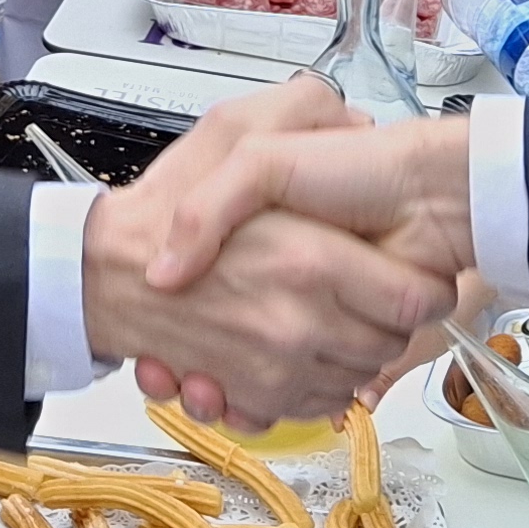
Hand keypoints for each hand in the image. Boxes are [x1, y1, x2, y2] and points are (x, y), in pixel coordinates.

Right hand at [83, 82, 458, 425]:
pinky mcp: (259, 395)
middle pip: (390, 343)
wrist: (103, 268)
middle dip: (388, 322)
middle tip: (370, 292)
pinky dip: (309, 388)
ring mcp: (282, 366)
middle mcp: (303, 321)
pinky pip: (312, 405)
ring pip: (356, 377)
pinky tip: (290, 353)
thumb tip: (351, 140)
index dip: (425, 289)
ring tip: (325, 319)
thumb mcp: (244, 138)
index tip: (420, 275)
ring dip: (350, 357)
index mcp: (313, 260)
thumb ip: (301, 122)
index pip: (414, 300)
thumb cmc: (180, 196)